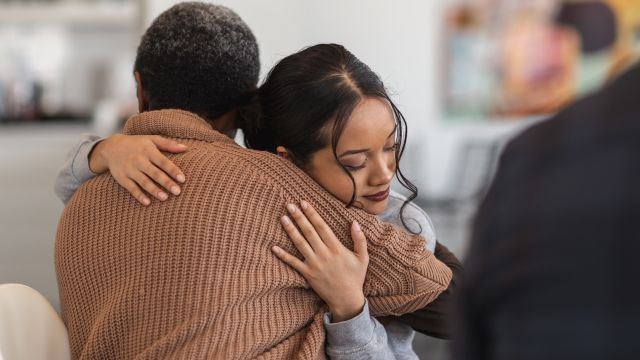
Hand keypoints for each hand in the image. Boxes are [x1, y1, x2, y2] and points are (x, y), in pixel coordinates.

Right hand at [89, 134, 187, 204]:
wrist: (111, 147)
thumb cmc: (137, 144)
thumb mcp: (151, 140)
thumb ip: (169, 144)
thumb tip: (186, 148)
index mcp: (148, 151)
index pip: (163, 162)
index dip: (173, 170)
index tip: (183, 179)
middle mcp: (139, 160)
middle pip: (154, 173)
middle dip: (166, 182)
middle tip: (177, 192)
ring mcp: (129, 170)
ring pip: (144, 182)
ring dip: (154, 190)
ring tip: (165, 198)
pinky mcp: (122, 178)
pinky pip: (131, 188)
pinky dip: (138, 195)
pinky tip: (147, 202)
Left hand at [272, 201, 368, 321]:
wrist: (347, 300)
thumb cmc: (356, 277)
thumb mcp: (363, 258)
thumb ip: (360, 239)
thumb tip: (355, 222)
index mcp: (337, 248)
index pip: (322, 226)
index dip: (312, 213)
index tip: (304, 203)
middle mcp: (324, 254)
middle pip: (309, 231)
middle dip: (299, 217)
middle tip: (290, 205)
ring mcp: (314, 264)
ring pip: (300, 244)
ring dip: (290, 230)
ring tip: (282, 218)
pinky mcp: (307, 274)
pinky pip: (293, 263)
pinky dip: (283, 255)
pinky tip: (274, 247)